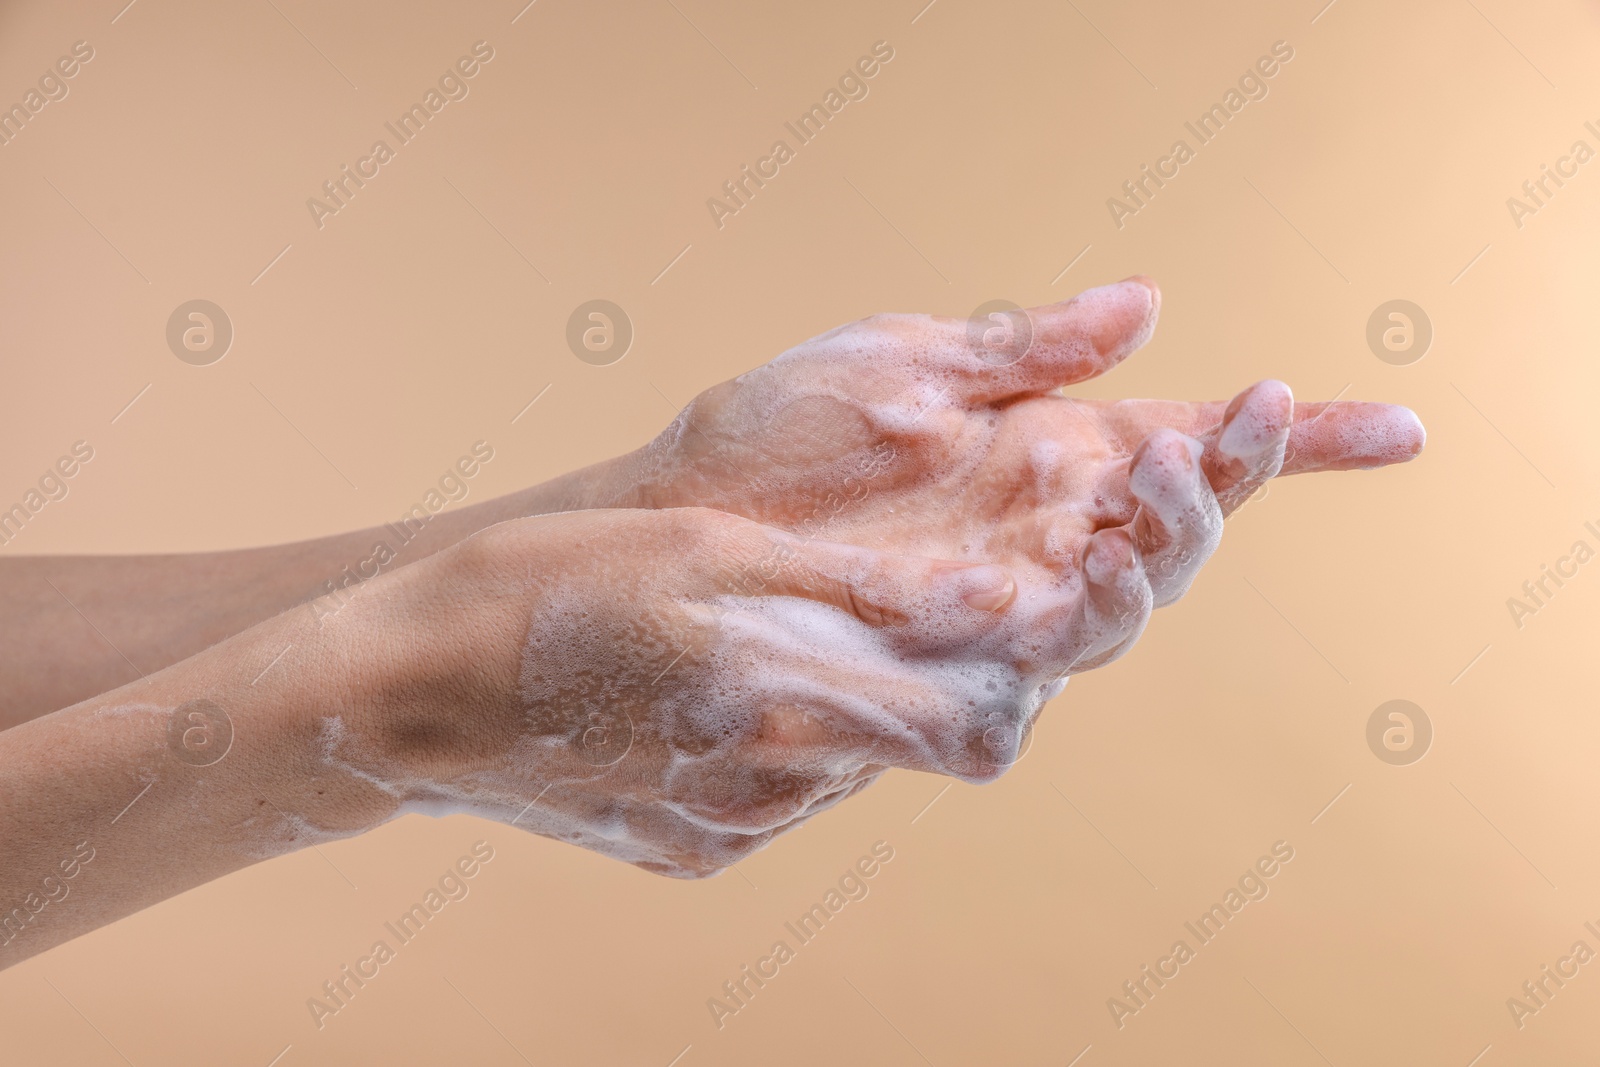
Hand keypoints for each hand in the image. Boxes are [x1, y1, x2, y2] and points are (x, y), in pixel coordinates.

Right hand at [341, 507, 1027, 876]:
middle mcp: (774, 790)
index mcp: (786, 708)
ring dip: (866, 698)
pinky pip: (790, 791)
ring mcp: (732, 828)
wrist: (406, 695)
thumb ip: (853, 588)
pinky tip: (740, 677)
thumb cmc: (545, 589)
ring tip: (805, 624)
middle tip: (918, 592)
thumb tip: (994, 595)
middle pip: (929, 751)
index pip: (979, 723)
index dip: (1025, 662)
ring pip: (858, 764)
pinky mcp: (694, 847)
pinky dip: (798, 733)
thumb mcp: (703, 552)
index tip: (1026, 594)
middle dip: (949, 671)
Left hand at [610, 278, 1422, 677]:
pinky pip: (1031, 674)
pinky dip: (1064, 628)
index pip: (1194, 452)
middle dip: (1214, 493)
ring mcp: (998, 611)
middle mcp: (1041, 541)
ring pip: (1123, 611)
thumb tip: (1144, 303)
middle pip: (1174, 537)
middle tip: (1204, 444)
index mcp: (1046, 456)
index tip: (1392, 428)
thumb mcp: (898, 361)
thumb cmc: (773, 436)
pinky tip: (1063, 584)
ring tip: (1141, 497)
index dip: (1293, 445)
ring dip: (1152, 560)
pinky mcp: (943, 670)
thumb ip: (1022, 347)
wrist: (665, 518)